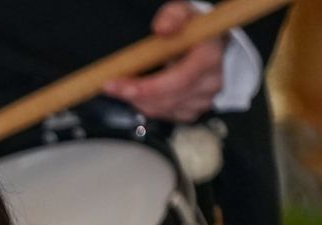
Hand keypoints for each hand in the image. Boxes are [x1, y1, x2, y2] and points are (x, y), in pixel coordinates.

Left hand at [102, 1, 225, 122]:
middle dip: (134, 94)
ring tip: (123, 86)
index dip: (149, 86)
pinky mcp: (193, 111)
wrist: (207, 44)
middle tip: (111, 85)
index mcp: (210, 56)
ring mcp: (203, 99)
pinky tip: (141, 92)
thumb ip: (172, 16)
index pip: (179, 79)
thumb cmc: (193, 29)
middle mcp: (210, 81)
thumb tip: (162, 27)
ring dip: (137, 100)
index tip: (122, 85)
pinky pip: (163, 115)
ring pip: (162, 109)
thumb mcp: (182, 13)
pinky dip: (146, 105)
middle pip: (167, 98)